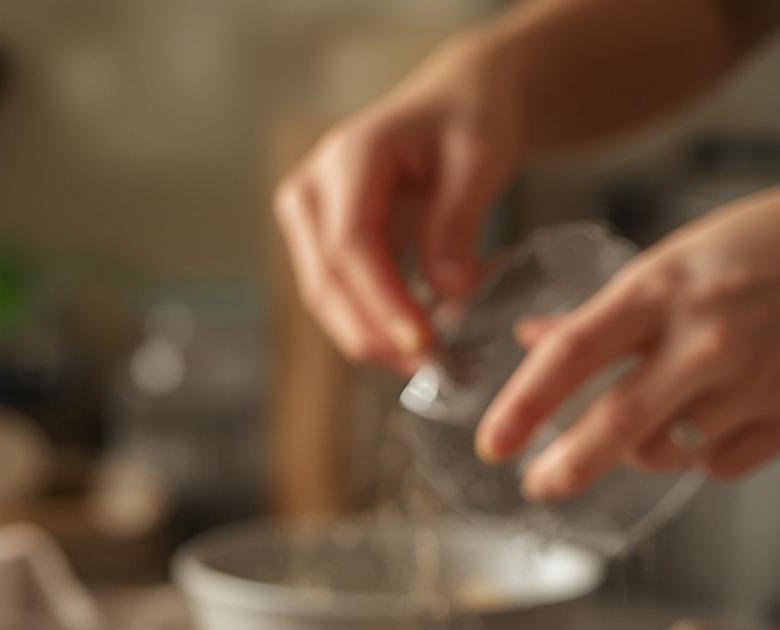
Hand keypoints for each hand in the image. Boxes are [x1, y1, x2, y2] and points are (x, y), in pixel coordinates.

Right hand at [273, 35, 524, 374]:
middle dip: (374, 334)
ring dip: (371, 340)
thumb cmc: (470, 120)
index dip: (383, 302)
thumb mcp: (481, 158)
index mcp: (347, 157)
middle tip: (429, 367)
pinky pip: (336, 299)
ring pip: (323, 300)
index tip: (424, 343)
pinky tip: (413, 344)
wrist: (456, 103)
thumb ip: (458, 224)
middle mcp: (311, 188)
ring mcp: (307, 219)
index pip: (350, 245)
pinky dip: (372, 328)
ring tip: (426, 363)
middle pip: (325, 282)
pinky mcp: (318, 246)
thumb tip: (449, 297)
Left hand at [476, 187, 779, 497]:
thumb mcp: (671, 263)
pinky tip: (712, 419)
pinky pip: (719, 464)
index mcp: (660, 289)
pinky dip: (703, 454)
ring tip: (654, 419)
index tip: (491, 445)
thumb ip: (601, 314)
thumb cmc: (758, 250)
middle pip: (615, 424)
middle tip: (538, 483)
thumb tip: (531, 339)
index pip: (570, 355)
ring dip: (644, 449)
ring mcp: (751, 379)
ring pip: (666, 452)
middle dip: (566, 467)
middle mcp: (704, 337)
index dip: (520, 407)